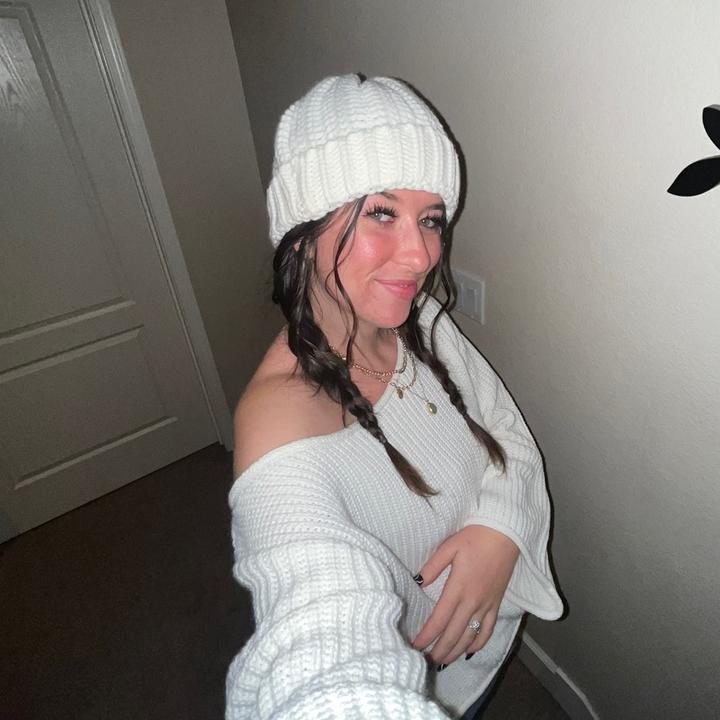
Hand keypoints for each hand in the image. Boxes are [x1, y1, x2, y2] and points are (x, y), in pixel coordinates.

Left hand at [413, 525, 518, 665]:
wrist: (505, 534)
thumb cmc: (474, 538)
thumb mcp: (449, 547)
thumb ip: (432, 567)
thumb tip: (416, 582)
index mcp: (459, 588)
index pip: (439, 620)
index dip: (426, 636)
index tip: (414, 646)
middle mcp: (473, 601)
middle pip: (454, 634)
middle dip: (439, 651)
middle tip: (424, 661)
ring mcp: (487, 605)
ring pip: (470, 637)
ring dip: (455, 652)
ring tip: (442, 661)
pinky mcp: (497, 604)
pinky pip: (488, 630)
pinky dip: (478, 645)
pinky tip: (468, 651)